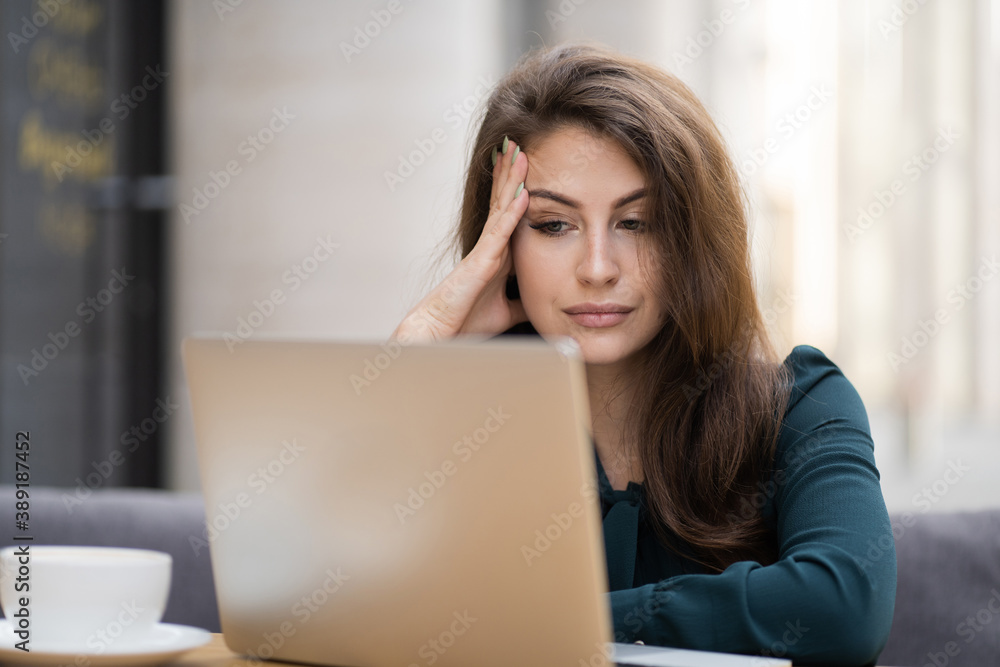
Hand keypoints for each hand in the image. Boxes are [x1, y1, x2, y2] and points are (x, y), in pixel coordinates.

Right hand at [391, 137, 529, 343]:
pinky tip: (523, 193)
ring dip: (511, 180)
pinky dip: (513, 212)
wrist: (441, 334)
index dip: (514, 188)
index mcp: (496, 256)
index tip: (524, 166)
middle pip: (503, 201)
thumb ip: (521, 301)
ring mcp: (484, 251)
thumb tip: (542, 300)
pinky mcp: (481, 262)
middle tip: (518, 143)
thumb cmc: (466, 322)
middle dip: (510, 173)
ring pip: (501, 208)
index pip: (508, 214)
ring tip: (520, 152)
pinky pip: (500, 232)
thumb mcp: (506, 309)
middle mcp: (490, 247)